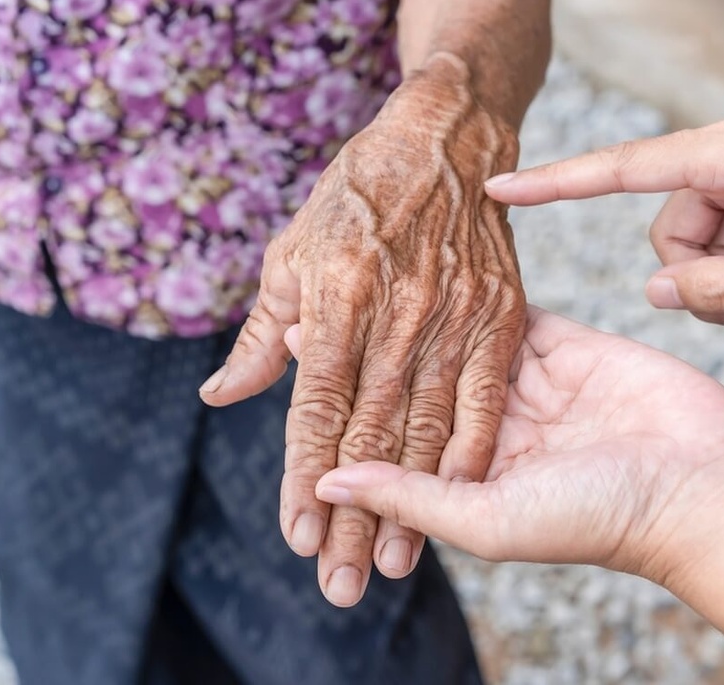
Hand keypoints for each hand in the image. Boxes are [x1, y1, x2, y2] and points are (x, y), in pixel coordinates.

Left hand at [199, 54, 525, 606]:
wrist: (446, 139)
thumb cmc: (359, 194)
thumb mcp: (291, 252)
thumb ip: (262, 334)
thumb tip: (222, 396)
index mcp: (335, 298)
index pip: (315, 408)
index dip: (304, 477)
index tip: (297, 536)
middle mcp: (395, 313)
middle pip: (369, 433)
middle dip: (352, 516)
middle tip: (338, 584)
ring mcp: (454, 314)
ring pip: (426, 426)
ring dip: (410, 503)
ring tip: (392, 565)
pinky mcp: (500, 313)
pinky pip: (485, 394)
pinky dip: (471, 450)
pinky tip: (458, 498)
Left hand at [308, 306, 723, 585]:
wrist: (704, 484)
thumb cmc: (598, 517)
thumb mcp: (490, 520)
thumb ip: (411, 497)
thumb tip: (330, 485)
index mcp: (470, 478)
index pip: (392, 448)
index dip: (341, 420)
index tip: (288, 379)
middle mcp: (493, 430)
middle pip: (414, 391)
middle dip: (363, 363)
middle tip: (300, 321)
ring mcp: (530, 385)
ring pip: (452, 346)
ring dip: (406, 320)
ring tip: (355, 285)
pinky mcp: (566, 345)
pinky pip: (505, 317)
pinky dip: (467, 294)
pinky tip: (429, 265)